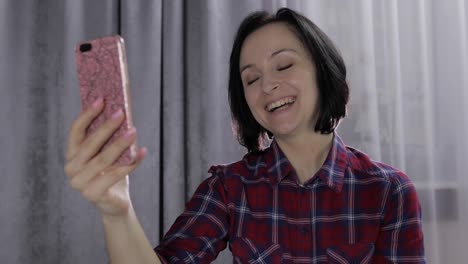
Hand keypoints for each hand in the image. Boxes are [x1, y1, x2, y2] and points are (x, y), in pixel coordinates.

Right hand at [64, 98, 146, 216]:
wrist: (114, 203)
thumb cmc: (110, 173)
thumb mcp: (106, 153)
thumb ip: (107, 138)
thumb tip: (121, 112)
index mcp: (72, 154)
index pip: (75, 131)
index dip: (87, 115)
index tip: (101, 100)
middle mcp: (71, 168)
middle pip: (90, 144)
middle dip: (106, 127)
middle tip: (121, 113)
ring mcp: (80, 183)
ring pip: (103, 159)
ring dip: (120, 143)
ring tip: (134, 130)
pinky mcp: (93, 194)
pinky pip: (115, 174)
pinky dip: (131, 162)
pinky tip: (142, 152)